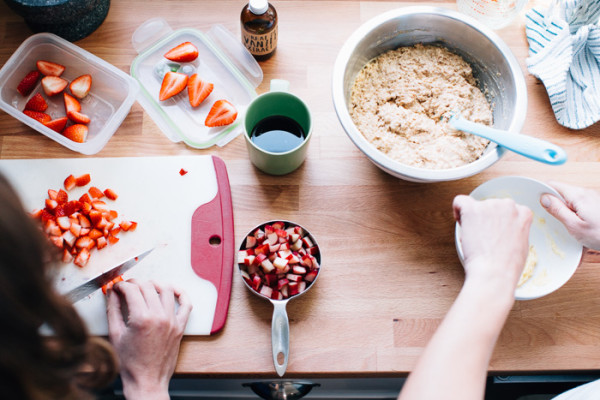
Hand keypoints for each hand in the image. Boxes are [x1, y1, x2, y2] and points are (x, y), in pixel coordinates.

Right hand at [106, 279, 191, 399]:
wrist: (146, 381)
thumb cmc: (130, 363)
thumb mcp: (116, 334)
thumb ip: (113, 310)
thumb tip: (112, 294)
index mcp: (141, 319)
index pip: (132, 290)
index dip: (121, 285)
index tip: (117, 287)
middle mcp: (159, 317)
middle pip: (148, 287)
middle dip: (135, 283)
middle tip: (127, 287)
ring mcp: (172, 321)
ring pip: (167, 290)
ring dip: (155, 284)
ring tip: (146, 286)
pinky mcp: (180, 326)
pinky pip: (186, 305)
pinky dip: (181, 294)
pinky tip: (173, 290)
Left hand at [453, 195, 532, 290]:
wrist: (494, 272)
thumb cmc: (507, 265)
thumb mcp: (522, 244)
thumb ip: (516, 229)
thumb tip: (505, 228)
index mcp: (523, 213)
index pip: (510, 209)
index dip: (500, 221)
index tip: (496, 231)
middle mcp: (508, 205)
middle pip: (492, 206)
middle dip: (487, 219)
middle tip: (484, 237)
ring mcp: (490, 205)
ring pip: (477, 206)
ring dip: (473, 218)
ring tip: (475, 237)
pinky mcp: (472, 209)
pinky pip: (460, 201)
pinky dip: (457, 210)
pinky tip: (460, 221)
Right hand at [540, 181, 599, 250]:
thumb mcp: (575, 227)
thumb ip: (558, 211)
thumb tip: (543, 198)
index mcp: (578, 195)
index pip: (552, 185)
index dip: (541, 193)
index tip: (535, 204)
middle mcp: (586, 193)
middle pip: (561, 192)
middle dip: (554, 205)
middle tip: (552, 221)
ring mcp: (593, 198)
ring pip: (570, 200)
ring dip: (565, 211)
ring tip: (568, 227)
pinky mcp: (597, 205)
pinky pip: (579, 205)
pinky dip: (575, 214)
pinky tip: (578, 227)